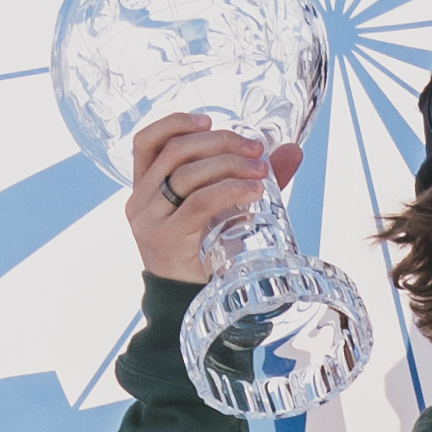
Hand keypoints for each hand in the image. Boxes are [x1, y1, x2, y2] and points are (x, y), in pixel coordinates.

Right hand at [126, 115, 301, 284]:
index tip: (210, 122)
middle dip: (220, 143)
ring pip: (187, 173)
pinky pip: (200, 202)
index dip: (176, 123)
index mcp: (144, 190)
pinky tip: (253, 191)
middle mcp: (139, 202)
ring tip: (261, 170)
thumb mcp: (223, 211)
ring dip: (229, 164)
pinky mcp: (166, 240)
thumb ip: (249, 178)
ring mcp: (150, 222)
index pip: (147, 142)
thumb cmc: (206, 257)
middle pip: (176, 152)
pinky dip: (230, 190)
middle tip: (256, 149)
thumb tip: (292, 150)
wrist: (191, 309)